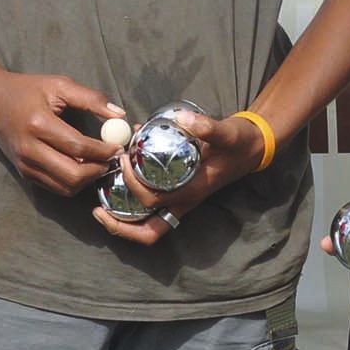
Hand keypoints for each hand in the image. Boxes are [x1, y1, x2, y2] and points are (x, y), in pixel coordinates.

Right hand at [0, 71, 122, 196]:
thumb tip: (120, 116)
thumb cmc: (27, 89)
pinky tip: (84, 167)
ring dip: (88, 179)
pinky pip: (56, 187)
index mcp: (38, 124)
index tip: (119, 147)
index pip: (78, 146)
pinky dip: (74, 182)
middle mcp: (29, 149)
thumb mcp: (59, 85)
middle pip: (73, 174)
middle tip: (112, 159)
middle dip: (98, 170)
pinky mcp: (24, 173)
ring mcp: (25, 164)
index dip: (103, 150)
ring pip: (66, 186)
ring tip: (100, 163)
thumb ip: (91, 98)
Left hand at [92, 110, 264, 245]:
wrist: (252, 148)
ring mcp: (182, 202)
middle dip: (120, 224)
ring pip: (150, 228)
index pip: (153, 200)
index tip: (122, 159)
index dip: (132, 184)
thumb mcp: (225, 132)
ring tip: (102, 209)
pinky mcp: (180, 194)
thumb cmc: (238, 143)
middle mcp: (185, 202)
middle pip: (149, 231)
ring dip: (125, 223)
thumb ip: (206, 127)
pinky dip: (136, 206)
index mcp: (191, 191)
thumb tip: (183, 118)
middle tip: (96, 208)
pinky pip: (154, 212)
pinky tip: (124, 185)